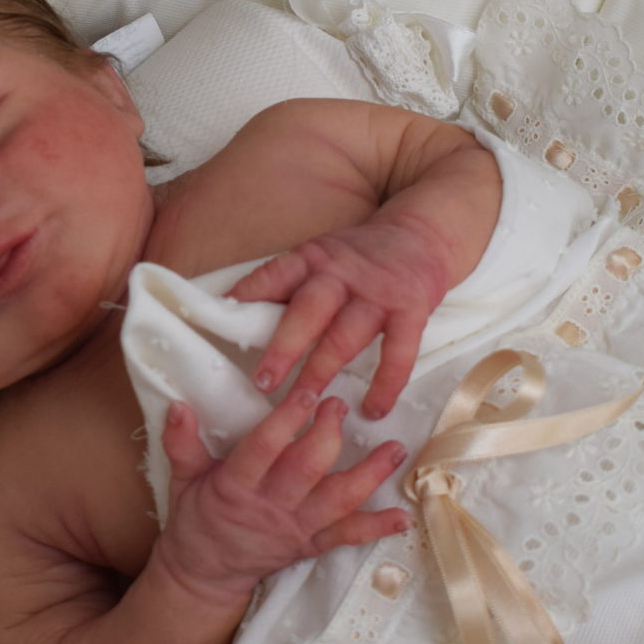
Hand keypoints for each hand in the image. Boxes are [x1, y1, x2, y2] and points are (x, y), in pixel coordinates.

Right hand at [152, 396, 409, 609]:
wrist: (205, 574)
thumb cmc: (196, 518)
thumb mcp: (182, 479)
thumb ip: (181, 442)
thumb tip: (179, 404)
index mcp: (236, 486)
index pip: (264, 448)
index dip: (286, 421)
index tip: (306, 392)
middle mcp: (271, 507)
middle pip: (306, 470)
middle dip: (328, 435)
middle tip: (340, 404)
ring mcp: (296, 528)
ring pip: (337, 501)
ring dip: (369, 476)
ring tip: (395, 450)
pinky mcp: (311, 544)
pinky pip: (347, 536)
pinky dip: (376, 527)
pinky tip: (402, 517)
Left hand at [227, 218, 452, 418]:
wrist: (421, 233)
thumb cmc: (357, 258)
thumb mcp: (319, 258)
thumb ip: (287, 286)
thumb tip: (234, 318)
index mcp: (312, 258)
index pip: (275, 275)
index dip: (248, 296)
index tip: (222, 320)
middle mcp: (341, 273)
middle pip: (308, 310)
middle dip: (284, 347)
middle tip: (262, 382)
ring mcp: (377, 292)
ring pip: (346, 334)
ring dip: (323, 370)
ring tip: (303, 404)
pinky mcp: (411, 310)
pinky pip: (399, 351)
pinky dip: (386, 383)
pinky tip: (373, 410)